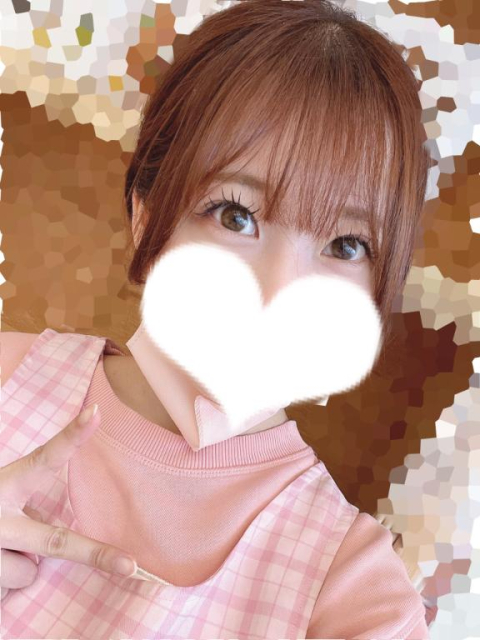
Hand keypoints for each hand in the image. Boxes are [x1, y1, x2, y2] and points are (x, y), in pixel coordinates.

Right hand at [0, 403, 137, 596]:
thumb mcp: (1, 495)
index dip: (71, 437)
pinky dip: (2, 585)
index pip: (43, 459)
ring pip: (29, 572)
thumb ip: (23, 502)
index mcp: (3, 486)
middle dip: (94, 554)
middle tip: (127, 565)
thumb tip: (51, 529)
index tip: (95, 413)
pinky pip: (9, 591)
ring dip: (17, 567)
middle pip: (53, 540)